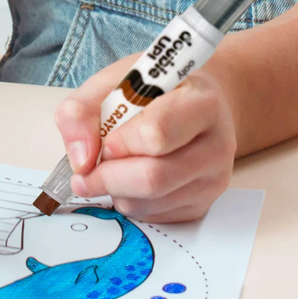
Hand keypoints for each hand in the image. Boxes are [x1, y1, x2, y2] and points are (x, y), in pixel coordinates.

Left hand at [54, 57, 236, 224]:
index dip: (120, 142)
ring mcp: (213, 180)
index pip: (157, 134)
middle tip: (85, 173)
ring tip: (111, 170)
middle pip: (154, 178)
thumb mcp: (114, 81)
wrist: (197, 104)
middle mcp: (217, 144)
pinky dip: (130, 203)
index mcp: (201, 103)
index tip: (106, 140)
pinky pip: (155, 217)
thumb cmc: (154, 90)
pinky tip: (129, 182)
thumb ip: (82, 110)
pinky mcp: (202, 205)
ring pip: (150, 203)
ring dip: (116, 192)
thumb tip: (80, 161)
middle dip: (108, 177)